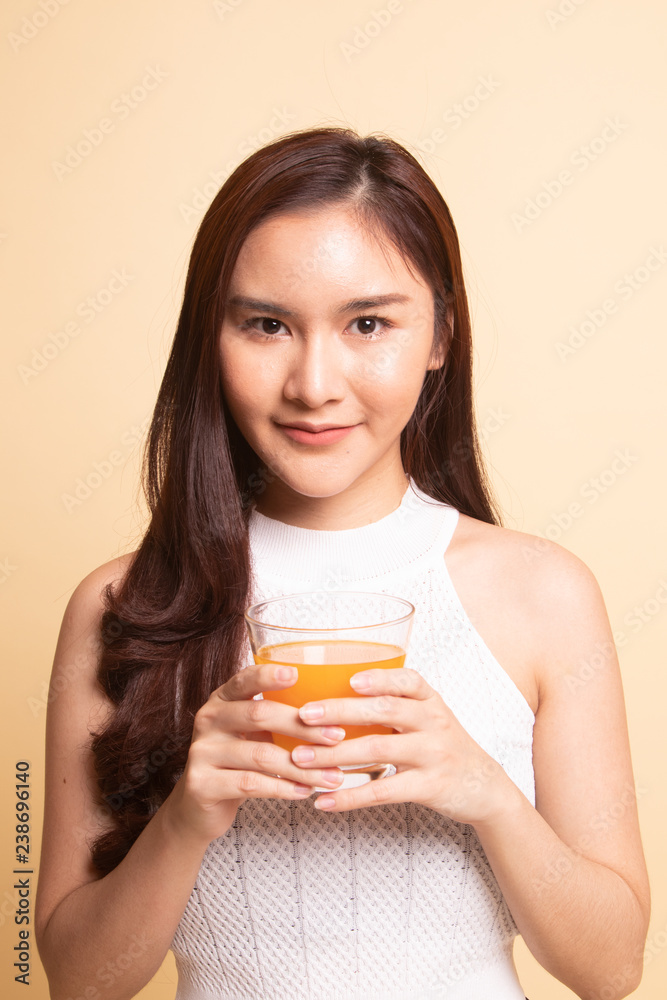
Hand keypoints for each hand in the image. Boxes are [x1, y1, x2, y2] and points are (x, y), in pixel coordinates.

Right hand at [164, 664, 345, 845]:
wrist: (200, 804)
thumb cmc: (238, 761)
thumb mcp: (252, 732)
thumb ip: (277, 717)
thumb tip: (333, 711)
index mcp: (222, 699)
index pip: (245, 679)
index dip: (269, 676)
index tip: (297, 675)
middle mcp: (209, 719)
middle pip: (260, 715)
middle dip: (303, 727)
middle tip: (337, 736)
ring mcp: (202, 751)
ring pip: (261, 755)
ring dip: (303, 767)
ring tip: (332, 775)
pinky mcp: (202, 783)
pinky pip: (251, 783)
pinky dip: (283, 788)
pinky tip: (305, 791)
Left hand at [291, 667, 513, 821]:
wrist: (484, 787)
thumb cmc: (443, 746)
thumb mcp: (428, 717)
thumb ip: (395, 704)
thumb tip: (334, 696)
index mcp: (430, 700)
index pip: (407, 680)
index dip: (379, 678)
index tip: (349, 680)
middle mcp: (433, 722)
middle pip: (383, 710)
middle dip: (340, 711)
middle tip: (305, 716)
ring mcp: (432, 754)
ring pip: (377, 749)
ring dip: (334, 754)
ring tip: (301, 759)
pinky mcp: (428, 787)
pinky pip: (383, 791)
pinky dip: (350, 797)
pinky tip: (323, 801)